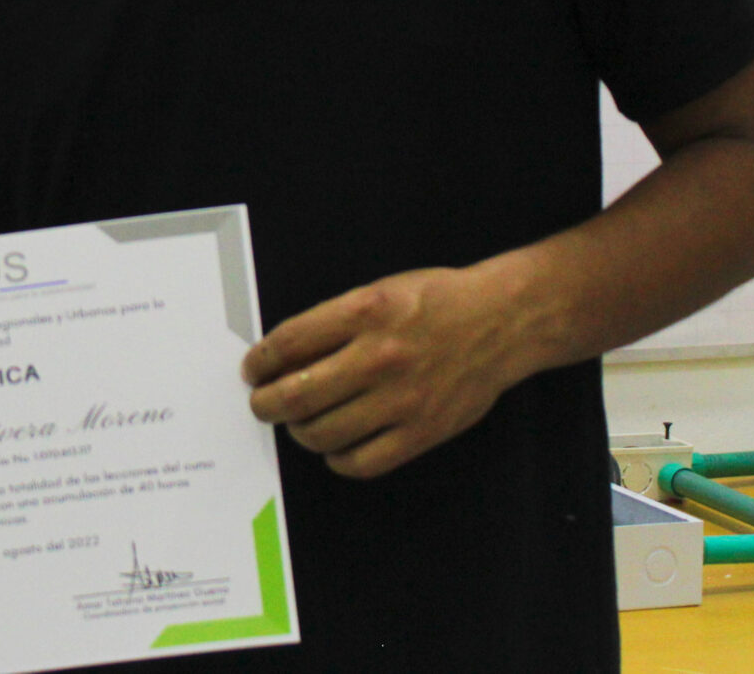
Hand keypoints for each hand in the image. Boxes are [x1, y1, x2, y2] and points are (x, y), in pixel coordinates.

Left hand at [240, 263, 529, 479]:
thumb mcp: (378, 292)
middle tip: (262, 404)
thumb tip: (282, 357)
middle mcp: (380, 356)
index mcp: (365, 312)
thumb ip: (332, 322)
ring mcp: (403, 398)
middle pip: (297, 394)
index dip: (260, 362)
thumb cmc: (436, 303)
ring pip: (323, 432)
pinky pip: (363, 462)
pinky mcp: (422, 431)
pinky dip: (338, 459)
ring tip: (299, 424)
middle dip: (266, 404)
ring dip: (299, 432)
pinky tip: (335, 446)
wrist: (500, 322)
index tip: (253, 370)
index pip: (289, 343)